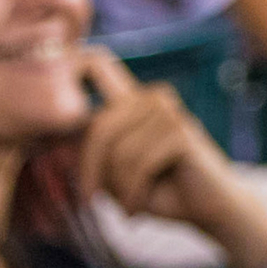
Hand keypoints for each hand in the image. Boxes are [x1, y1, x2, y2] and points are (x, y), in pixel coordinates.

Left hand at [72, 48, 266, 267]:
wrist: (210, 210)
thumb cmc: (161, 191)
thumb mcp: (117, 173)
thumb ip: (95, 153)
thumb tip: (62, 140)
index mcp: (132, 102)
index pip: (98, 65)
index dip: (74, 60)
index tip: (56, 57)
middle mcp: (152, 98)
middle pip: (99, 127)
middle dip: (91, 170)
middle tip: (94, 200)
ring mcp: (169, 112)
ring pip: (118, 151)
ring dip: (117, 188)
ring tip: (128, 204)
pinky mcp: (182, 133)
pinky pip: (138, 164)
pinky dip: (133, 194)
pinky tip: (139, 208)